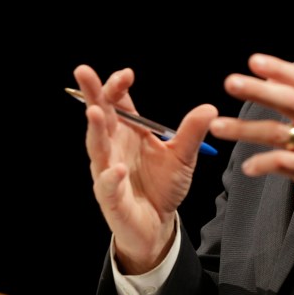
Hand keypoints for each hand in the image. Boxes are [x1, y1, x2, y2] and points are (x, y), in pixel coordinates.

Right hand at [72, 64, 217, 273]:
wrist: (158, 223)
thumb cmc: (163, 185)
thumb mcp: (182, 156)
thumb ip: (192, 132)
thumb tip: (210, 108)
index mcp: (129, 132)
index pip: (118, 103)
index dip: (117, 86)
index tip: (127, 74)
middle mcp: (113, 147)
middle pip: (99, 116)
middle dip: (92, 95)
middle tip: (84, 71)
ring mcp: (108, 171)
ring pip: (97, 147)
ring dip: (95, 129)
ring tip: (94, 112)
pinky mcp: (111, 198)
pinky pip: (108, 186)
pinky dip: (111, 178)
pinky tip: (118, 169)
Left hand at [208, 53, 293, 225]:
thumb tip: (273, 80)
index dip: (279, 69)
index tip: (254, 61)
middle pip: (289, 101)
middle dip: (258, 91)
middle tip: (231, 82)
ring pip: (278, 134)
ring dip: (245, 129)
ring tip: (219, 127)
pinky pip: (284, 164)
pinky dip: (263, 164)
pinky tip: (247, 166)